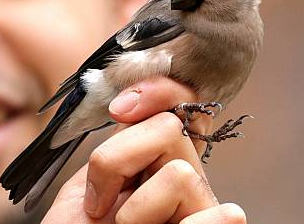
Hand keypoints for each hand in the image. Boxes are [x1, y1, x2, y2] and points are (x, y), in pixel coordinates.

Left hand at [42, 77, 246, 223]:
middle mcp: (183, 180)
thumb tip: (134, 109)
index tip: (120, 108)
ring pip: (180, 171)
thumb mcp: (84, 192)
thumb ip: (114, 154)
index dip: (158, 92)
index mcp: (152, 162)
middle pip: (170, 127)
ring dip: (135, 208)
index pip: (176, 106)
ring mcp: (200, 208)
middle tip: (100, 205)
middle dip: (118, 158)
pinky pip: (219, 217)